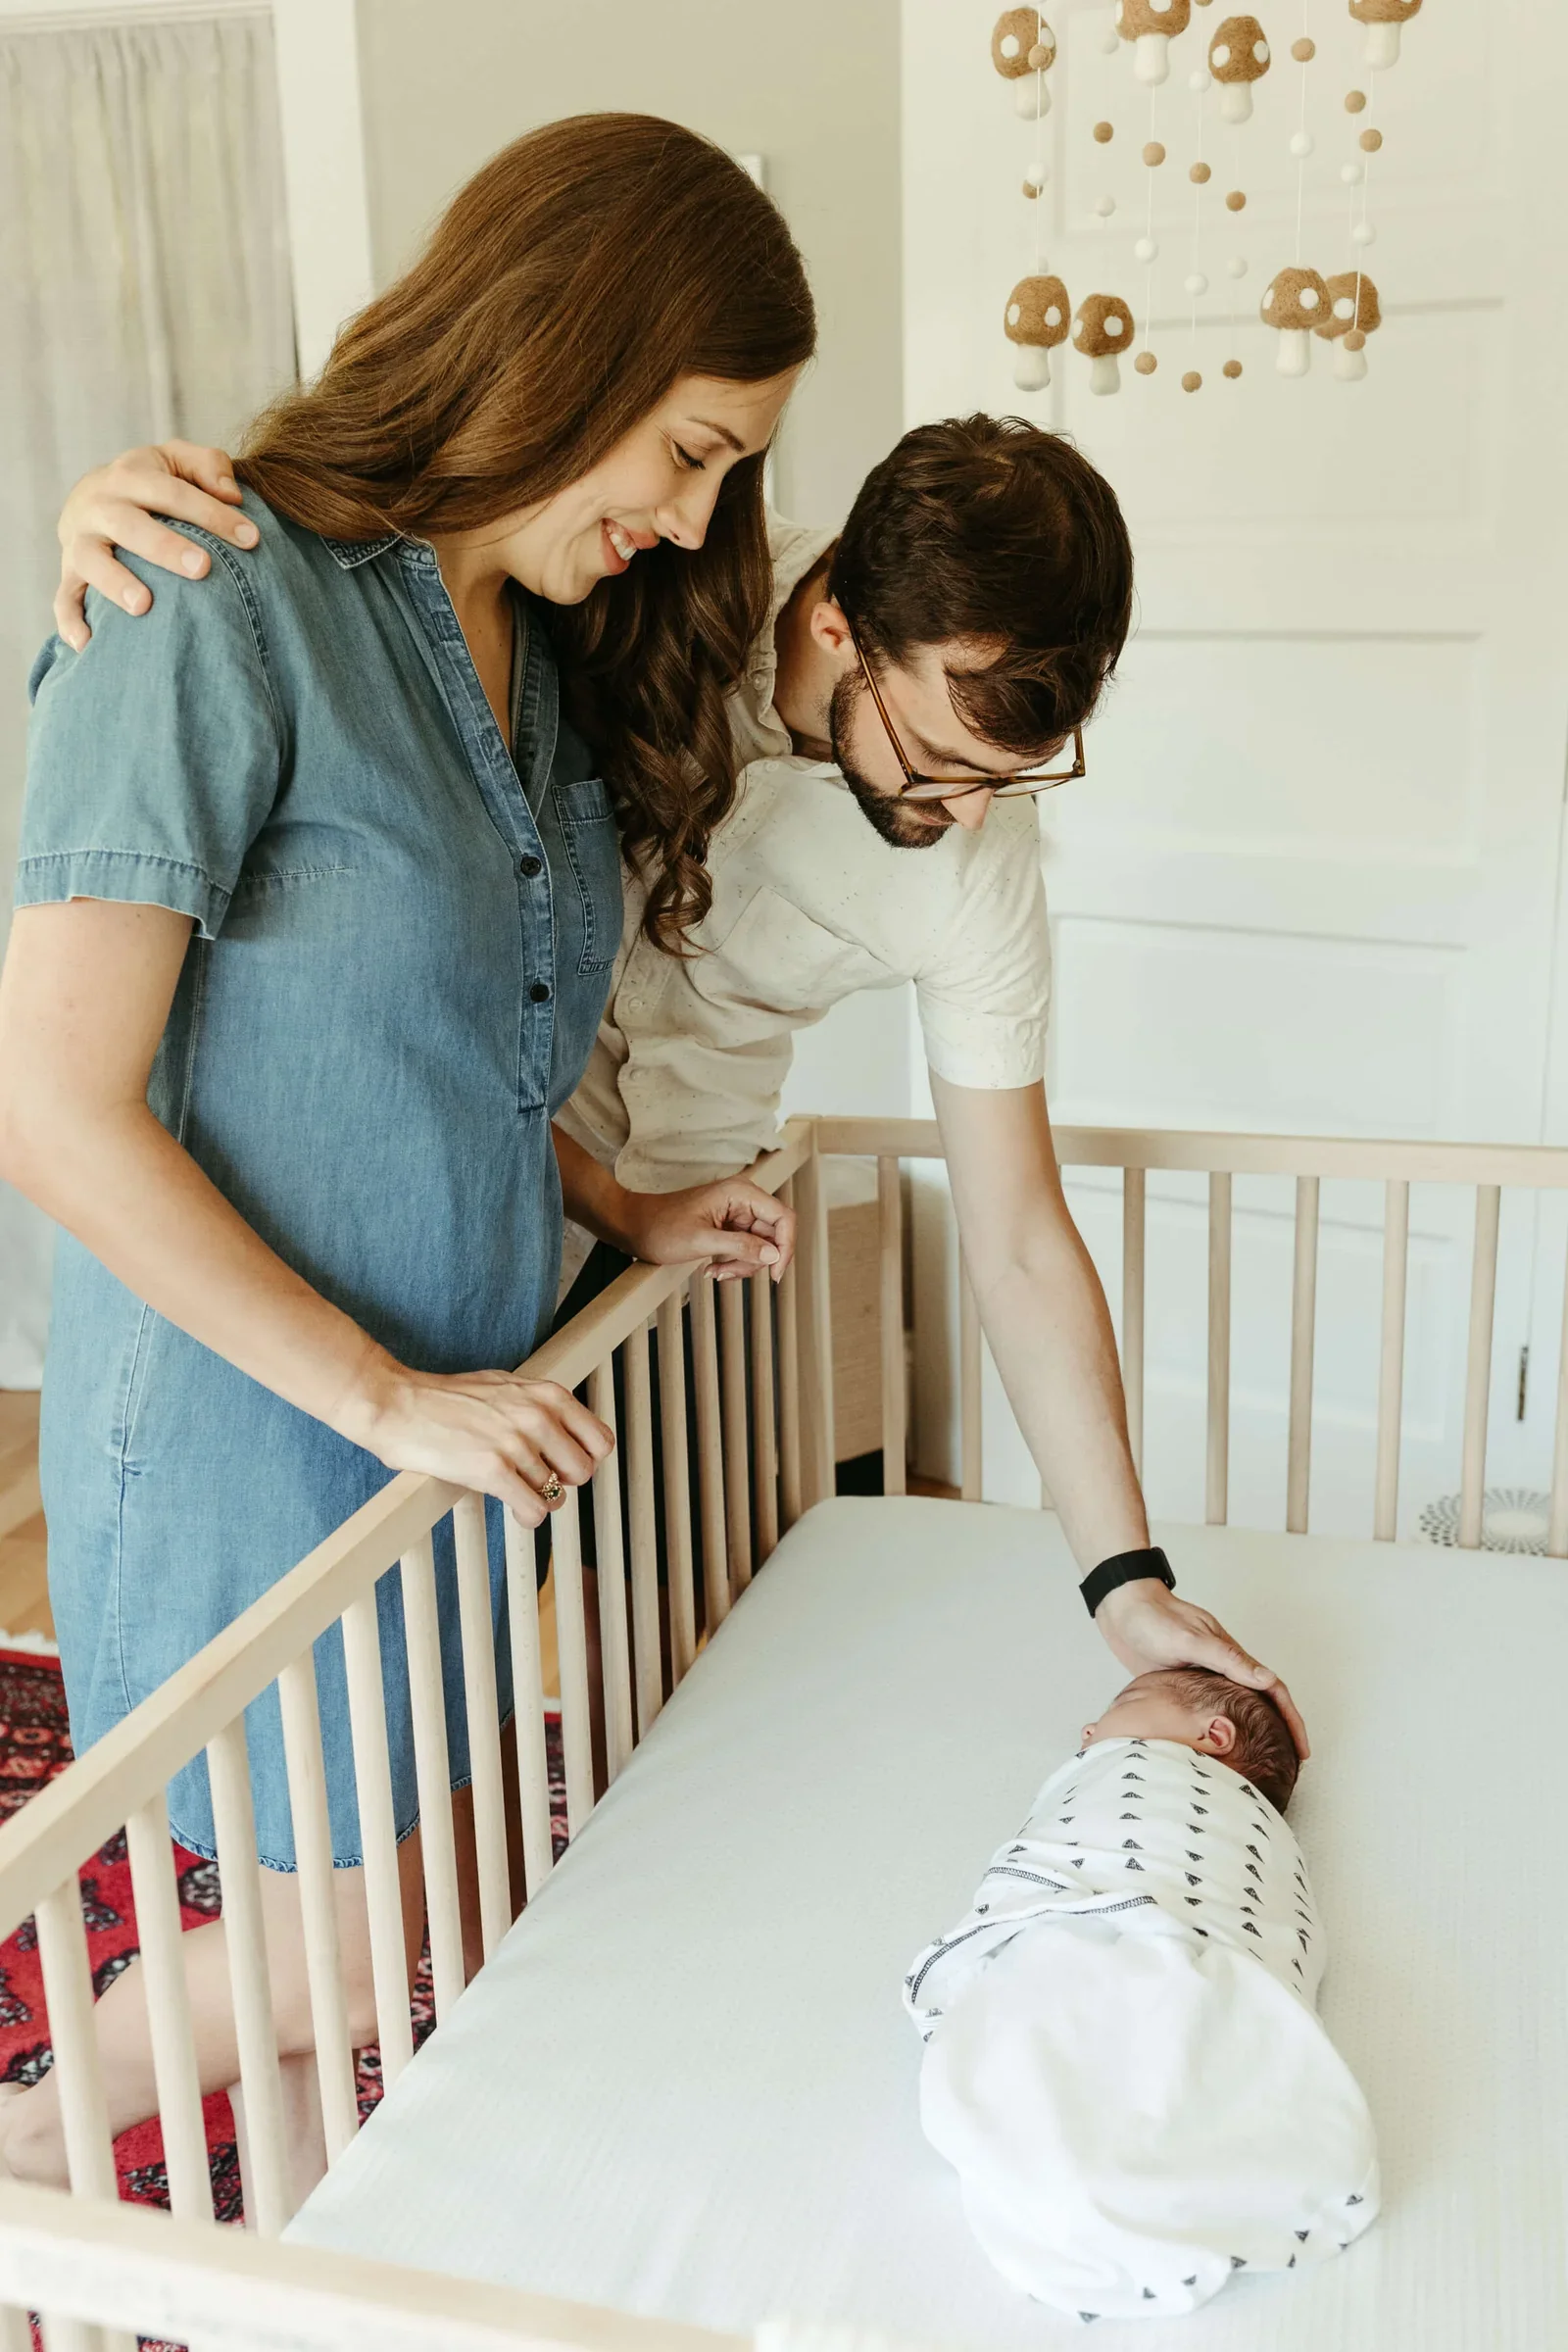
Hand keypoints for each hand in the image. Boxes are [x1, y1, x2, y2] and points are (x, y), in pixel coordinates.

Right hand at [55, 440, 254, 649]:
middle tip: (202, 569)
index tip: (251, 538)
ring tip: (144, 606)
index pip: (172, 492)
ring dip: (115, 583)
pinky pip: (63, 599)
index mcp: (129, 475)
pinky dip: (70, 622)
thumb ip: (208, 465)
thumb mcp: (176, 460)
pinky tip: (89, 644)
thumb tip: (232, 495)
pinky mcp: (69, 574)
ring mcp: (79, 541)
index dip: (211, 513)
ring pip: (90, 560)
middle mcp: (99, 506)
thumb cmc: (151, 482)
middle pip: (128, 525)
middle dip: (164, 546)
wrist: (91, 496)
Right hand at [343, 1361, 613, 1527]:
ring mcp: (516, 1444)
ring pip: (556, 1496)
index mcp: (547, 1394)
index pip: (601, 1441)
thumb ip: (541, 1407)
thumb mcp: (507, 1387)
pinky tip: (511, 1507)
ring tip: (512, 1487)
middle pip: (582, 1473)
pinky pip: (534, 1511)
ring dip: (536, 1498)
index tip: (563, 1464)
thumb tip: (568, 1436)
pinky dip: (526, 1516)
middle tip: (535, 1479)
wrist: (398, 1404)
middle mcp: (538, 1417)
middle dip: (562, 1482)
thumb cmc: (447, 1398)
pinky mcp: (493, 1470)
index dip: (584, 1458)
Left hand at [621, 1175, 795, 1282]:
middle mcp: (744, 1200)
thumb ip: (741, 1246)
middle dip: (754, 1261)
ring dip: (741, 1265)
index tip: (774, 1273)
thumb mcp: (702, 1240)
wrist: (636, 1226)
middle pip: (773, 1236)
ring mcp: (738, 1214)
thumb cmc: (661, 1226)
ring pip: (761, 1247)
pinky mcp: (730, 1227)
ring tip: (715, 1272)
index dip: (786, 1247)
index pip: (783, 1217)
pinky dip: (734, 1264)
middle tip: (727, 1273)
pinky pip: (746, 1250)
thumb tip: (774, 1256)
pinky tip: (713, 1268)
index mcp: (740, 1192)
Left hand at [1092, 1578, 1309, 1758]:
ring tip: (1258, 1763)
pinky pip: (1208, 1711)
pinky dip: (1220, 1729)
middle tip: (1288, 1765)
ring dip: (1252, 1732)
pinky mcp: (1181, 1684)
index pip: (1273, 1690)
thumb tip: (1267, 1679)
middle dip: (1279, 1731)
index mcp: (1230, 1656)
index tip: (1301, 1749)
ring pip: (1236, 1709)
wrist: (1121, 1608)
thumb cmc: (1153, 1620)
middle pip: (1261, 1703)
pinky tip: (1214, 1749)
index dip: (1291, 1719)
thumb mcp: (1190, 1639)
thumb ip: (1226, 1658)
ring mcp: (1202, 1676)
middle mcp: (1221, 1668)